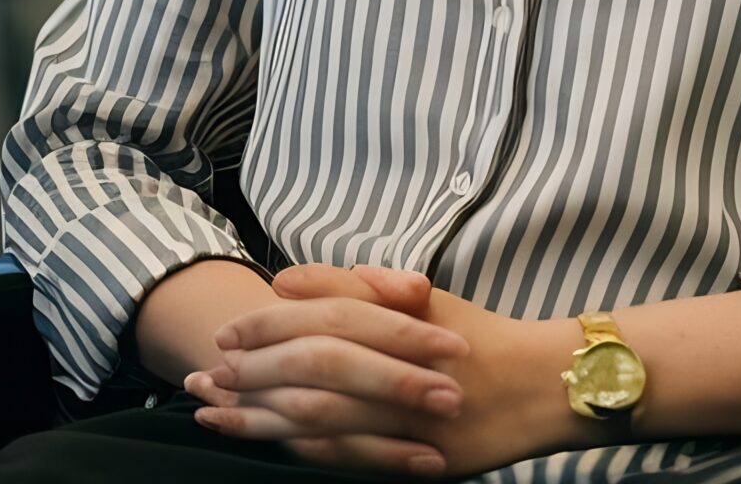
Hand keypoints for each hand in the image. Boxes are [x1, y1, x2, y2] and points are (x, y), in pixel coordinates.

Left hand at [185, 262, 567, 475]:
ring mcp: (406, 418)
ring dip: (260, 417)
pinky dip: (302, 450)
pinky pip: (348, 458)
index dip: (269, 325)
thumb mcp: (421, 299)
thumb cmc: (475, 337)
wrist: (538, 387)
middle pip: (312, 369)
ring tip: (215, 416)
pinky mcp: (414, 461)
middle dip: (251, 375)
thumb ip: (356, 287)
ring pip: (320, 418)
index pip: (321, 317)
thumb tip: (286, 278)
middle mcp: (400, 367)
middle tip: (202, 380)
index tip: (226, 333)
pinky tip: (270, 445)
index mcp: (399, 320)